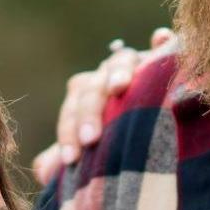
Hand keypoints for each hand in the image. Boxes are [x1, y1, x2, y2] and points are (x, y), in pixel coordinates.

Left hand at [31, 28, 175, 183]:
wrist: (163, 127)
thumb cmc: (122, 140)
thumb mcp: (96, 150)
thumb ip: (71, 156)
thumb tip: (42, 170)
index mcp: (88, 94)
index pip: (72, 109)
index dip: (68, 133)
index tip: (70, 160)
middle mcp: (108, 76)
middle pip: (92, 87)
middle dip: (89, 113)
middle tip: (90, 140)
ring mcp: (137, 64)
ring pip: (122, 61)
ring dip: (118, 72)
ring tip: (119, 87)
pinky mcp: (167, 60)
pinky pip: (167, 45)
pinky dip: (163, 41)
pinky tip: (159, 39)